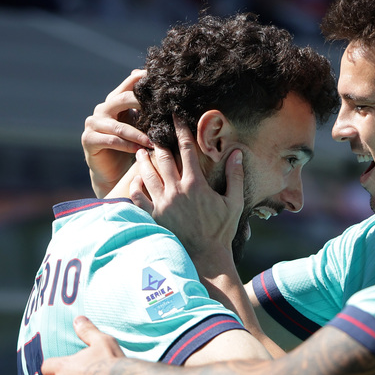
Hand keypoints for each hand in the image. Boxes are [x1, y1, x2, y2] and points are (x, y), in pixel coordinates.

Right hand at [83, 70, 151, 197]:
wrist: (112, 172)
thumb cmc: (131, 146)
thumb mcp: (141, 126)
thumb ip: (148, 110)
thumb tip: (170, 94)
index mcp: (114, 101)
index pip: (128, 84)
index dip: (141, 78)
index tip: (159, 78)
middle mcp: (102, 109)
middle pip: (122, 99)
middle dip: (141, 103)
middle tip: (161, 109)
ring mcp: (93, 123)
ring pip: (119, 126)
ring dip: (138, 134)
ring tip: (154, 141)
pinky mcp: (88, 139)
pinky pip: (111, 141)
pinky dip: (127, 145)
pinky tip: (140, 150)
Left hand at [130, 126, 243, 270]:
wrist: (205, 258)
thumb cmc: (221, 231)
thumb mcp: (233, 202)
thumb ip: (235, 176)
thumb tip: (237, 152)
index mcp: (196, 184)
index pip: (187, 149)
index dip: (181, 129)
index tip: (175, 116)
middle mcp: (176, 190)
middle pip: (163, 157)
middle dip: (158, 141)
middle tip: (153, 131)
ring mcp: (162, 204)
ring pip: (147, 173)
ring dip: (144, 160)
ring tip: (141, 152)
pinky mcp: (153, 216)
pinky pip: (139, 196)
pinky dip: (136, 184)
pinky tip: (136, 179)